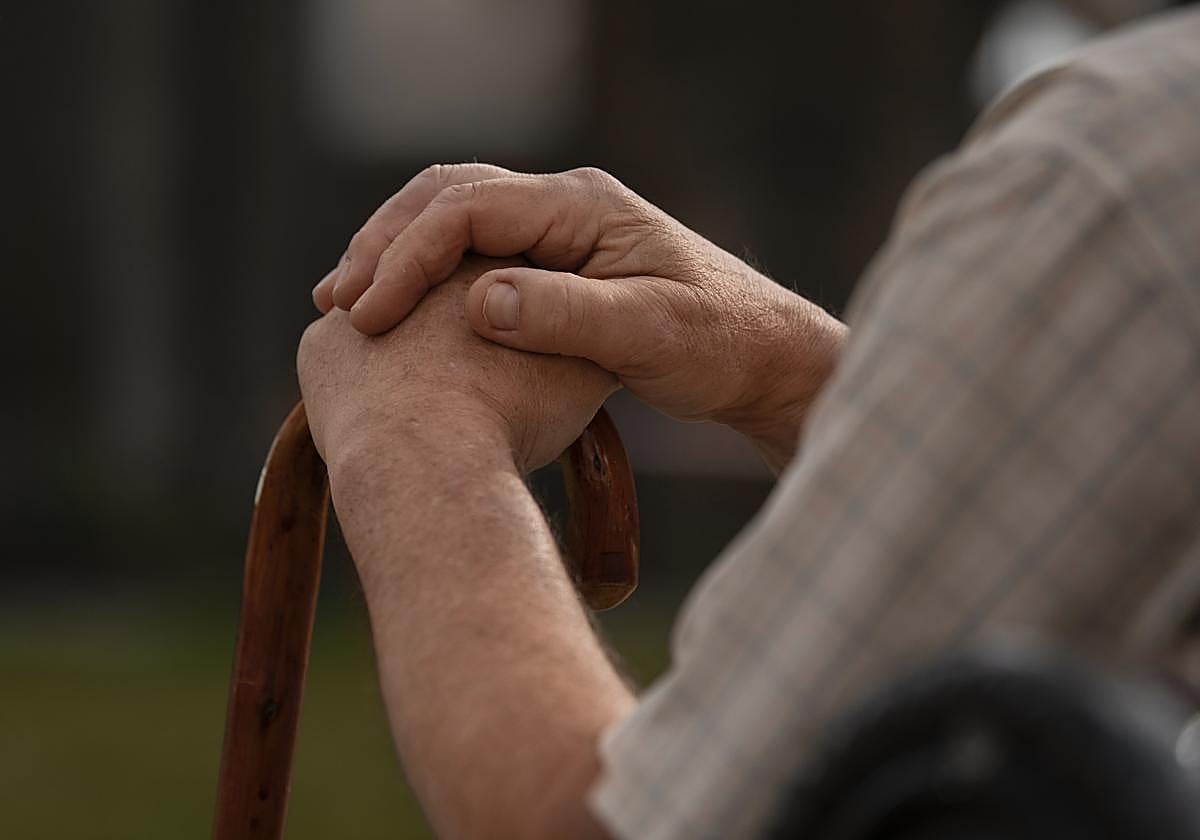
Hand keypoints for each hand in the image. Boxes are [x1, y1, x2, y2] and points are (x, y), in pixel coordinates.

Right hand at [313, 164, 844, 469]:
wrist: (762, 356)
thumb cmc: (718, 343)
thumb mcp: (649, 333)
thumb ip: (567, 315)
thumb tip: (480, 301)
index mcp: (583, 206)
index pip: (469, 207)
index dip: (408, 255)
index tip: (369, 313)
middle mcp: (565, 205)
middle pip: (447, 198)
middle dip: (385, 245)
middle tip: (337, 302)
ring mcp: (559, 232)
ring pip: (454, 221)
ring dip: (398, 256)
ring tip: (348, 304)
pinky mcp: (558, 265)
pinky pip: (474, 254)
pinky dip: (428, 277)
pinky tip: (402, 314)